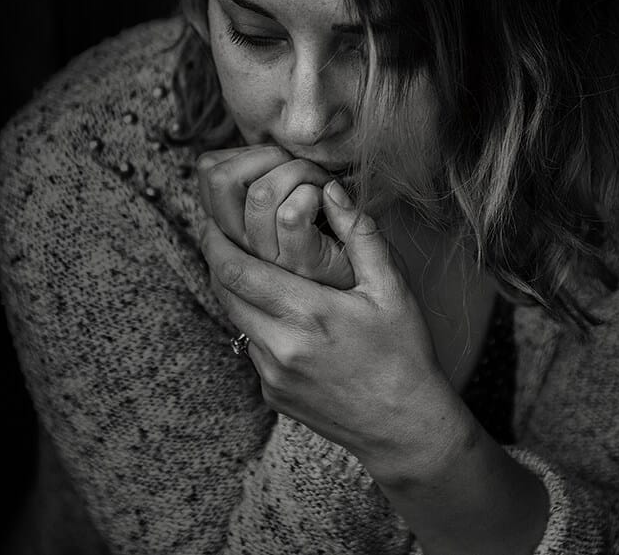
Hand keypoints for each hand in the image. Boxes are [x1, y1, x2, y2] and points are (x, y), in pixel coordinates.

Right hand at [196, 145, 354, 288]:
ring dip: (299, 171)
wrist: (369, 281)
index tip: (277, 160)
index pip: (208, 170)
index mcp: (233, 225)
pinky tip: (330, 200)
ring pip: (261, 193)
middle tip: (298, 164)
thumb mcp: (283, 206)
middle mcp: (242, 244)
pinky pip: (291, 215)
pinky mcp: (301, 265)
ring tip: (320, 182)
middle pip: (220, 178)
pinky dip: (316, 194)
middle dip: (266, 154)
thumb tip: (245, 150)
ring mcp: (269, 258)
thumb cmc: (332, 233)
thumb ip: (263, 179)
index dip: (243, 150)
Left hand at [199, 179, 454, 473]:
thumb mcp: (392, 289)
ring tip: (249, 267)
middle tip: (219, 233)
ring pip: (235, 320)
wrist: (405, 427)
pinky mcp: (272, 394)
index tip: (213, 220)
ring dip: (236, 293)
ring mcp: (272, 375)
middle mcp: (280, 347)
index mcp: (308, 314)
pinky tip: (281, 313)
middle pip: (224, 293)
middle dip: (217, 260)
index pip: (238, 270)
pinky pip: (252, 348)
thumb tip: (331, 190)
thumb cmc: (404, 354)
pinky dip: (256, 324)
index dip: (217, 241)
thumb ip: (360, 234)